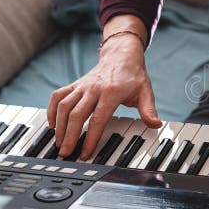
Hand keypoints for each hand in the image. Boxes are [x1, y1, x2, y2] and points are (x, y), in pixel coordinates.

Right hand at [46, 32, 161, 159]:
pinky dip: (52, 110)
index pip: (98, 119)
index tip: (85, 153)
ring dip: (59, 126)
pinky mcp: (75, 84)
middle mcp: (93, 88)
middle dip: (70, 136)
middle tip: (66, 153)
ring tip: (59, 143)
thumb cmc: (134, 76)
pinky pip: (57, 96)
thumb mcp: (146, 92)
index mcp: (111, 92)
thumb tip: (156, 124)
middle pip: (77, 114)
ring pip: (64, 106)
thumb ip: (149, 110)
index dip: (90, 138)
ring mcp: (82, 85)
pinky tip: (53, 124)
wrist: (122, 55)